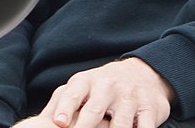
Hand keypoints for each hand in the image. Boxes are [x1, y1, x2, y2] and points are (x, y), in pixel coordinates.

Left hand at [33, 58, 173, 127]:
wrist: (144, 72)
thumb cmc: (103, 87)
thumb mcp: (82, 87)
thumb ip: (61, 103)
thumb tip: (43, 123)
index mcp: (87, 81)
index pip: (73, 94)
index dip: (65, 109)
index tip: (59, 123)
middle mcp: (108, 87)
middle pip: (94, 111)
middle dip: (86, 126)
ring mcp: (130, 97)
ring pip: (120, 124)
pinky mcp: (150, 108)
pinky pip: (145, 127)